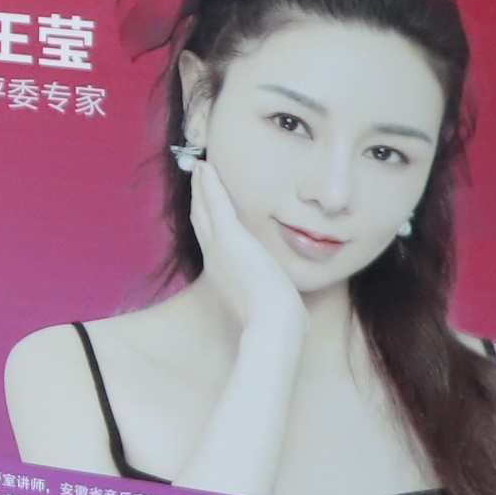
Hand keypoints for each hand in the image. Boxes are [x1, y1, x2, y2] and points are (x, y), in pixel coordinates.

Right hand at [187, 158, 307, 359]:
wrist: (272, 327)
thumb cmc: (279, 325)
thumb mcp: (278, 309)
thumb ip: (282, 303)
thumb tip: (298, 313)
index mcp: (224, 275)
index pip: (212, 240)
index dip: (207, 221)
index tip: (206, 205)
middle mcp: (215, 258)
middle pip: (201, 220)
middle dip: (199, 198)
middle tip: (197, 177)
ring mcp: (220, 247)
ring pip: (205, 208)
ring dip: (201, 186)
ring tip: (199, 168)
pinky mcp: (230, 238)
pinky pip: (215, 204)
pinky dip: (208, 185)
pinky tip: (205, 167)